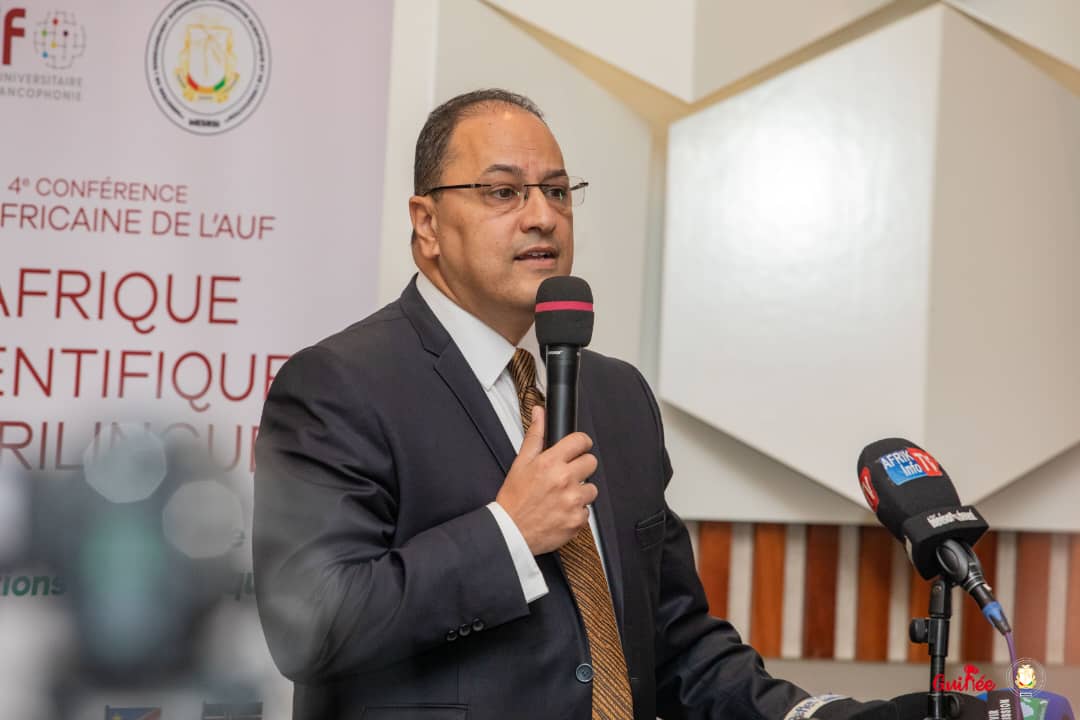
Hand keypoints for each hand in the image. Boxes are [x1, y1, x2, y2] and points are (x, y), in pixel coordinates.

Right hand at [495, 406, 598, 554]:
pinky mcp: (578, 520)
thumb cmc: (514, 499)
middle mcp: (565, 480)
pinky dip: (577, 512)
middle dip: (581, 467)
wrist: (511, 532)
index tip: (577, 448)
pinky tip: (561, 511)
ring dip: (580, 491)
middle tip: (566, 475)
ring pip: (592, 488)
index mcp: (551, 463)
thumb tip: (539, 413)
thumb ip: (535, 436)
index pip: (581, 441)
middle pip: (592, 462)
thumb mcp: (520, 463)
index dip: (580, 444)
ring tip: (562, 496)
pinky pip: (587, 511)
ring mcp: (573, 501)